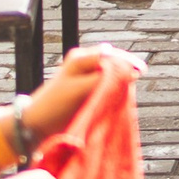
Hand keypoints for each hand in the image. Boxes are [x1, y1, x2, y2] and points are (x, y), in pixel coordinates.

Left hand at [20, 43, 142, 142]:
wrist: (36, 123)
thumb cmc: (56, 106)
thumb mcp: (81, 90)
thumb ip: (105, 79)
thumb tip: (130, 72)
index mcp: (81, 58)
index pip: (112, 55)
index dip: (128, 62)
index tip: (141, 72)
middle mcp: (84, 62)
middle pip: (114, 61)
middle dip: (126, 69)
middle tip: (138, 79)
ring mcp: (85, 73)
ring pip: (112, 72)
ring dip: (121, 80)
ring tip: (128, 89)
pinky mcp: (86, 85)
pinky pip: (107, 82)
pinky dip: (114, 88)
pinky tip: (119, 95)